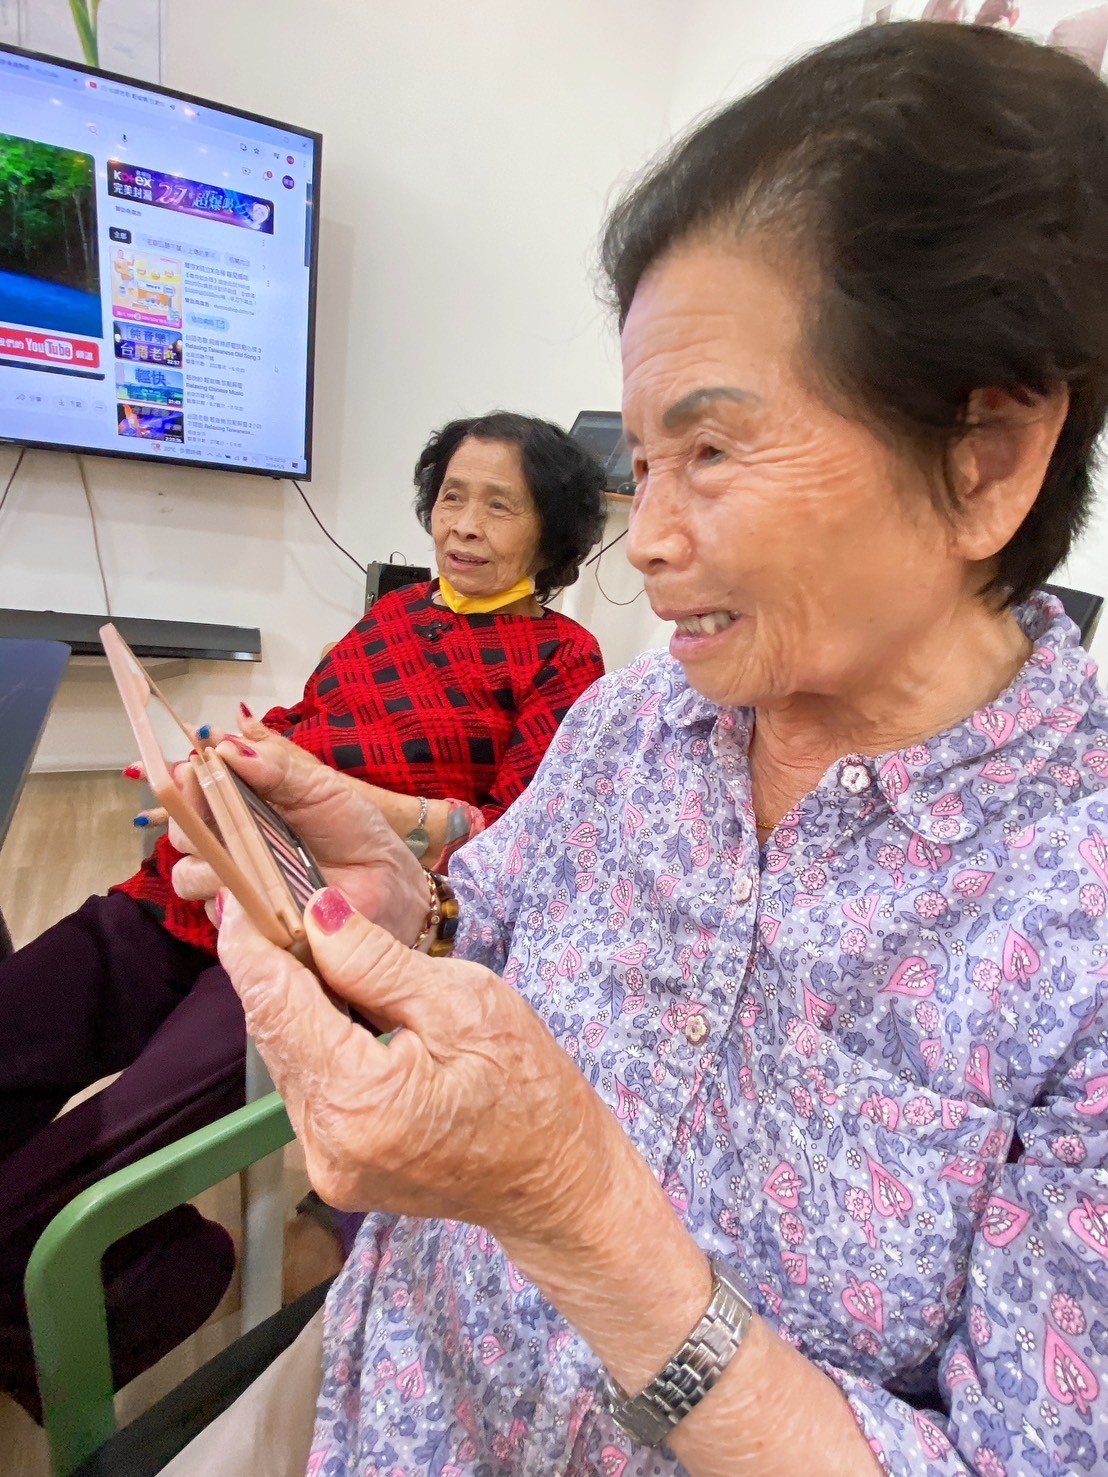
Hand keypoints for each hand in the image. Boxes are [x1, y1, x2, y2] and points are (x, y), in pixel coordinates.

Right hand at [170, 722, 428, 946]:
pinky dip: (229, 902)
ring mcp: (236, 883)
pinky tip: (254, 891)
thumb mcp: (321, 787)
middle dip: (185, 819)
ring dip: (204, 863)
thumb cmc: (355, 830)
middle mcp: (230, 842)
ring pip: (189, 875)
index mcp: (243, 803)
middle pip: (181, 832)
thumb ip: (278, 767)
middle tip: (207, 809)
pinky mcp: (247, 923)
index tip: (193, 770)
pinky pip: (219, 916)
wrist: (388, 882)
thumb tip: (231, 748)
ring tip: (235, 855)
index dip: (187, 781)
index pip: (195, 790)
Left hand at [217, 887, 606, 1243]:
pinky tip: (343, 1006)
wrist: (557, 1184)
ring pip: (287, 1059)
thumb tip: (315, 913)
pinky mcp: (335, 1170)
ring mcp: (326, 1165)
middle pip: (273, 1032)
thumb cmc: (530, 1089)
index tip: (239, 891)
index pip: (276, 1004)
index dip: (250, 943)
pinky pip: (309, 1088)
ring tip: (319, 947)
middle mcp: (324, 1142)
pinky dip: (316, 1040)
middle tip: (284, 902)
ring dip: (295, 1003)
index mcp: (357, 1099)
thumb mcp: (464, 1001)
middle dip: (275, 965)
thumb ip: (377, 962)